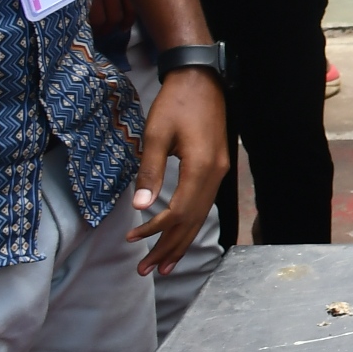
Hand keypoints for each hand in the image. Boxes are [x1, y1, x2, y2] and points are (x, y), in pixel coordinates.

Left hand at [126, 69, 227, 275]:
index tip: (132, 240)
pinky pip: (205, 203)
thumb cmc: (175, 103)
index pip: (179, 211)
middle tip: (147, 271)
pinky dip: (191, 223)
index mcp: (202, 167)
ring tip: (164, 265)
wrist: (201, 79)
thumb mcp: (156, 135)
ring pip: (201, 215)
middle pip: (194, 221)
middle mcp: (216, 174)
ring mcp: (221, 171)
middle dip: (170, 247)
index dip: (156, 230)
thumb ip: (150, 171)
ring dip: (182, 241)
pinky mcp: (218, 166)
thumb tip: (141, 207)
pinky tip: (181, 234)